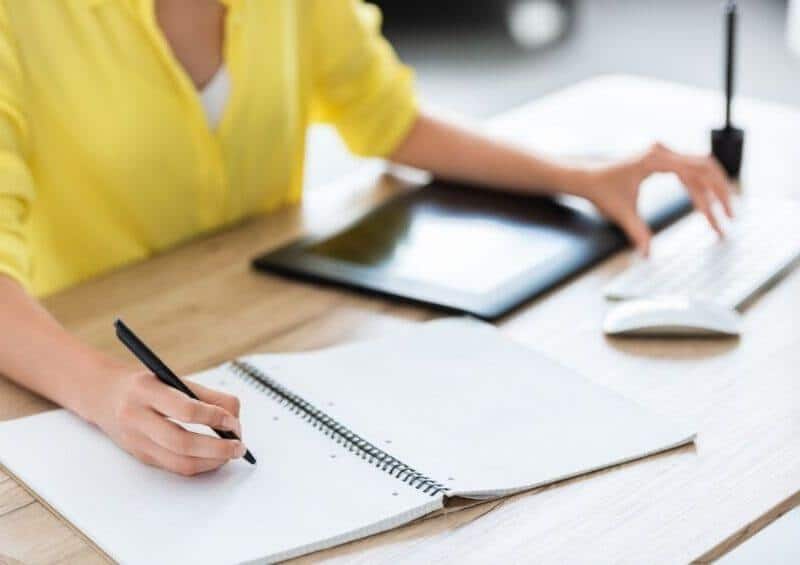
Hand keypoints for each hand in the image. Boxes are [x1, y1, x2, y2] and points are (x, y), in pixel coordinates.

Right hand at [89, 367, 245, 475]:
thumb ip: (205, 395)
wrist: (103, 395)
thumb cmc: (145, 385)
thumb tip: (235, 416)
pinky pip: (174, 467)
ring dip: (212, 461)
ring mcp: (136, 441)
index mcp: (146, 391)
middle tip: (239, 446)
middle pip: (182, 443)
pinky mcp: (141, 456)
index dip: (215, 418)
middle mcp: (137, 417)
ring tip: (230, 453)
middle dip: (218, 448)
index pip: (186, 410)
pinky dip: (199, 465)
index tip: (233, 421)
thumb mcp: (171, 378)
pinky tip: (214, 458)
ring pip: (179, 462)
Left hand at [581, 142, 732, 254]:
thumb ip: (637, 233)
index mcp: (655, 159)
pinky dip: (699, 190)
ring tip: (721, 219)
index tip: (723, 215)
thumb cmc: (601, 192)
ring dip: (711, 193)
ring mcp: (664, 153)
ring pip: (700, 170)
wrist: (586, 179)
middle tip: (731, 218)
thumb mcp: (621, 214)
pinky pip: (689, 172)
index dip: (714, 194)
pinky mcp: (663, 160)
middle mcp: (663, 151)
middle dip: (720, 194)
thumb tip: (648, 255)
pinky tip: (705, 208)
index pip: (698, 171)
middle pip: (706, 168)